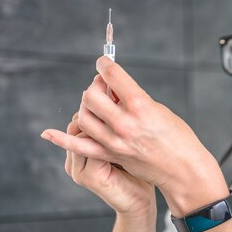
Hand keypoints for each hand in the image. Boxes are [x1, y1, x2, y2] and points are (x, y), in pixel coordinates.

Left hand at [42, 57, 227, 214]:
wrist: (183, 169)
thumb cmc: (178, 138)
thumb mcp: (159, 110)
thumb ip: (134, 99)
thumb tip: (114, 89)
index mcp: (141, 106)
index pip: (113, 77)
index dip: (105, 65)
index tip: (104, 62)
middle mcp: (125, 124)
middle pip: (92, 96)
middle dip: (95, 86)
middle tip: (103, 87)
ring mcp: (115, 142)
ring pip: (84, 117)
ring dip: (87, 106)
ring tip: (97, 105)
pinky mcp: (111, 155)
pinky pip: (80, 146)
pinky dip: (62, 138)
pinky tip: (49, 133)